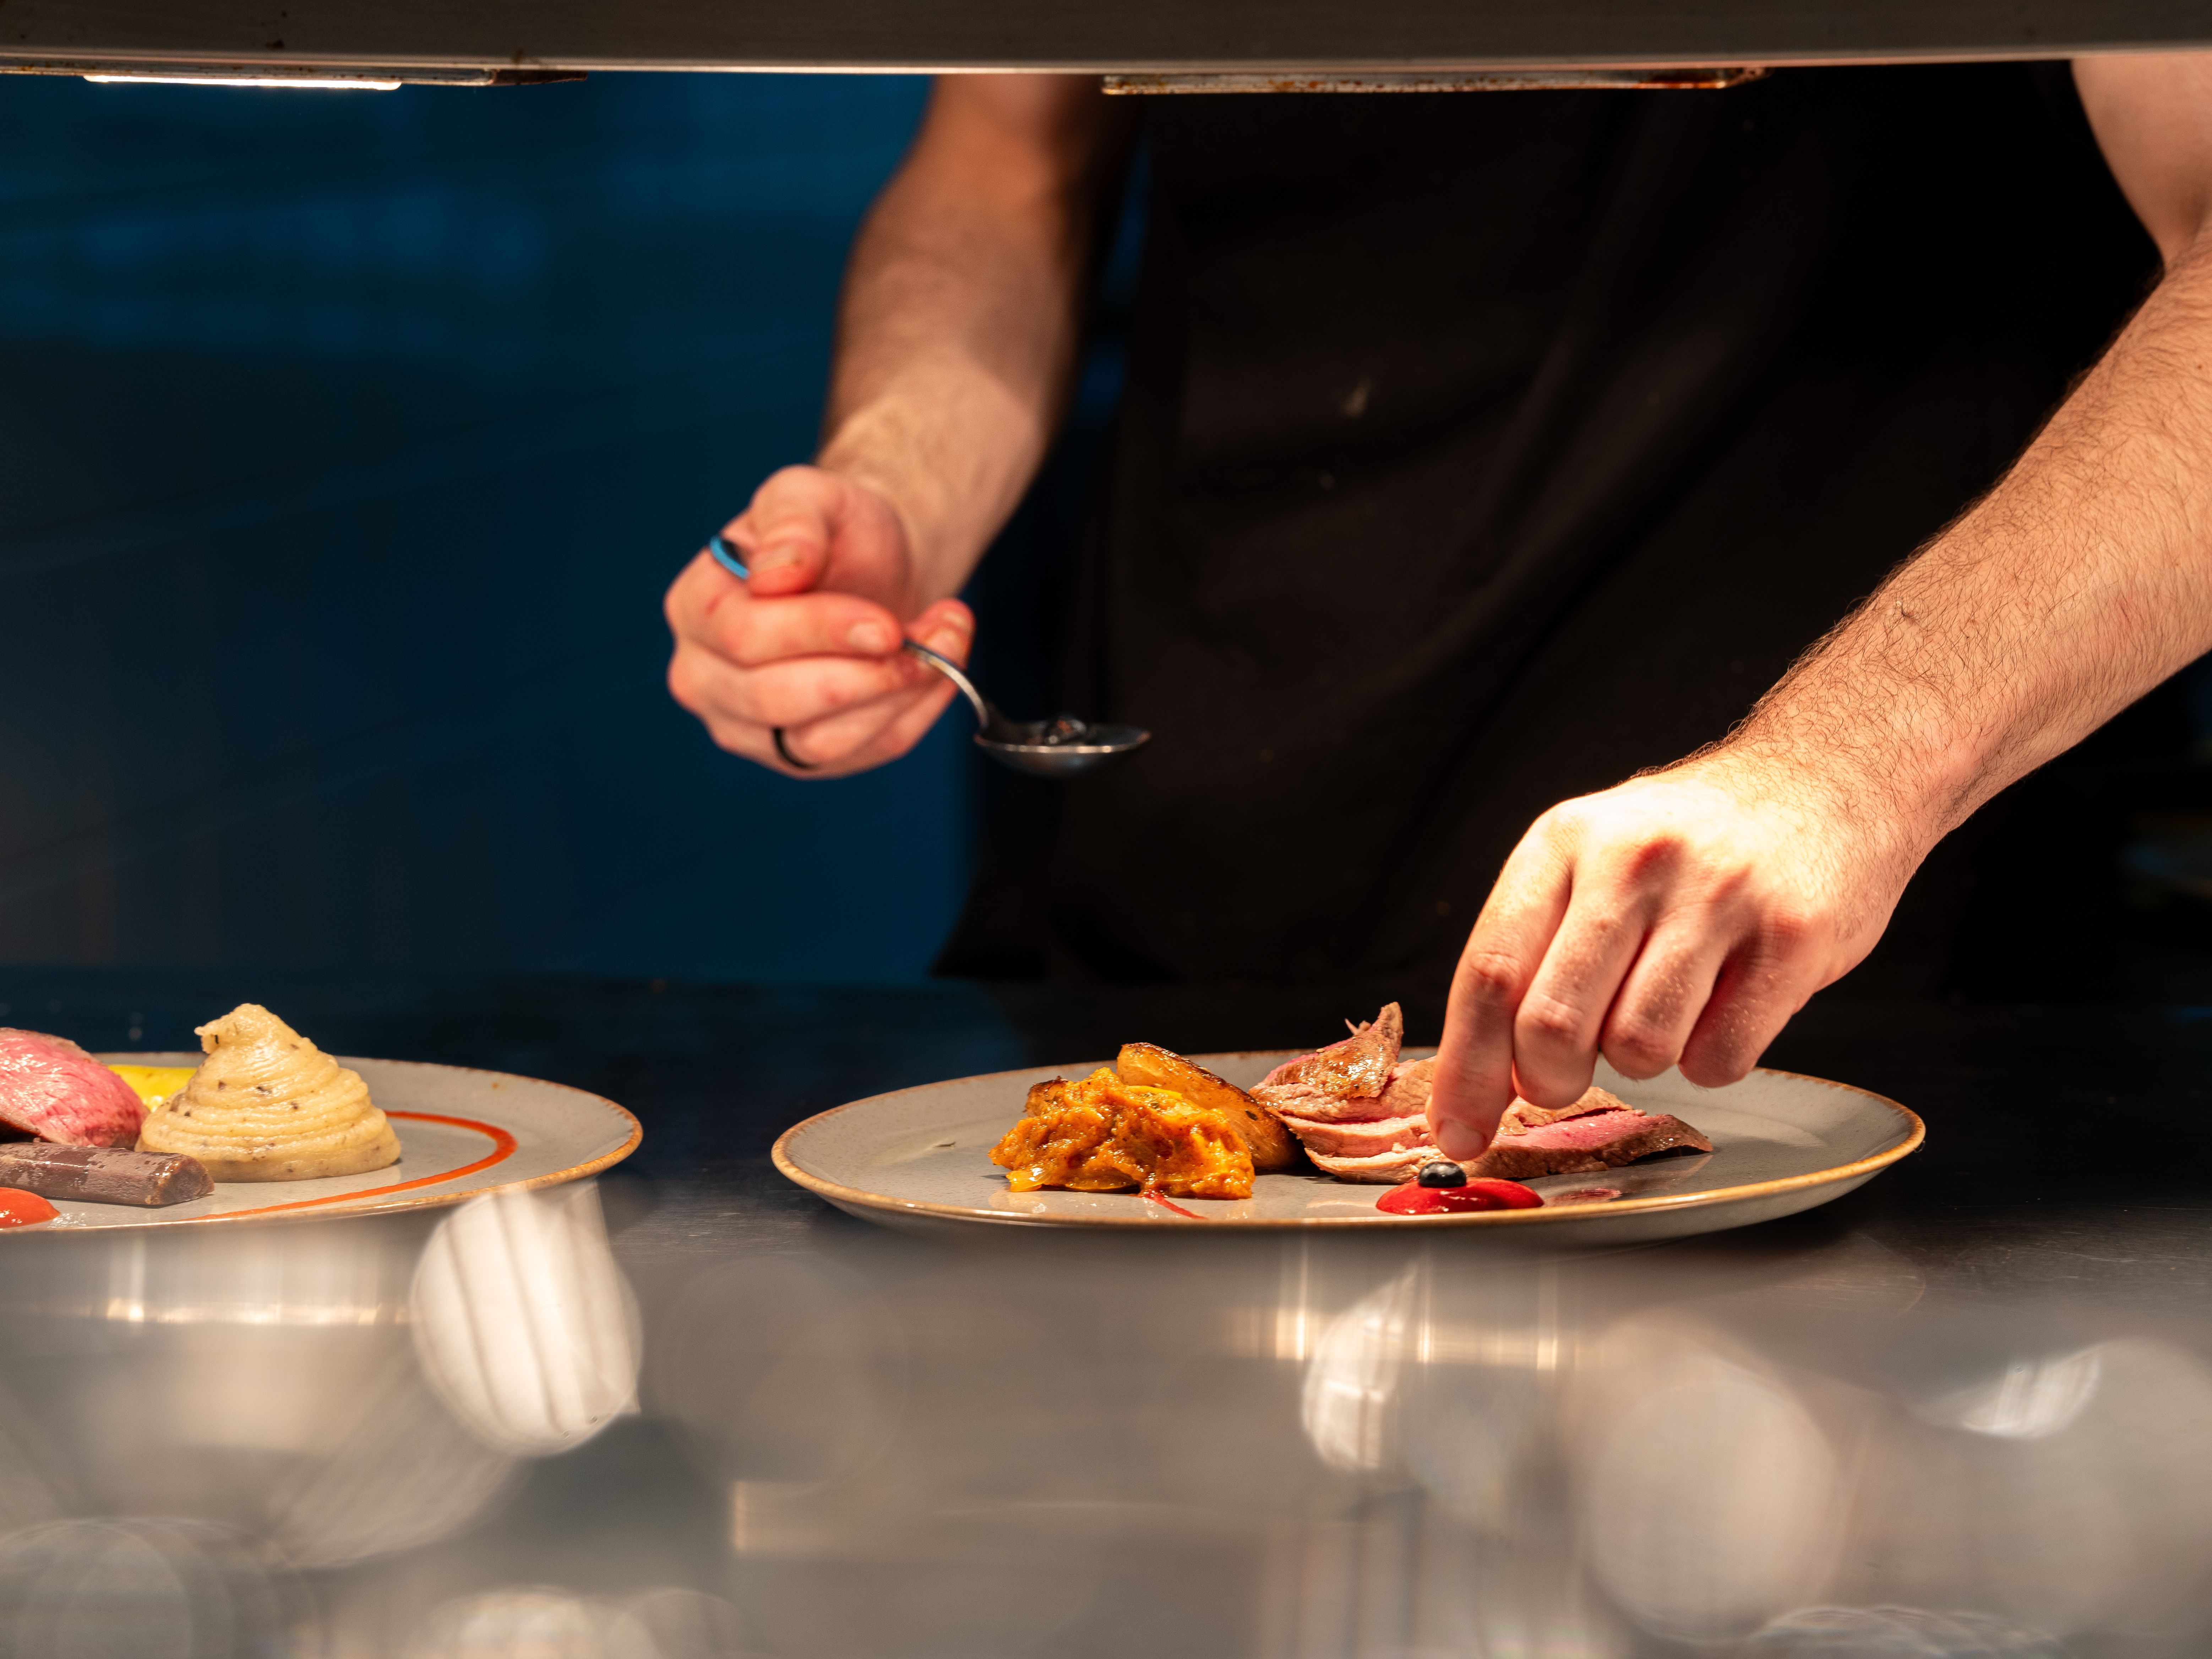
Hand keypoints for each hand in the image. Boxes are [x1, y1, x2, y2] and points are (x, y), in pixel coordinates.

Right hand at [665, 465, 972, 775]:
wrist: (869, 568)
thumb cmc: (833, 532)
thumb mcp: (813, 494)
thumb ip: (793, 520)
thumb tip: (776, 574)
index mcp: (694, 608)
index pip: (745, 638)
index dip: (821, 633)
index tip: (887, 625)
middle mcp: (704, 679)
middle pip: (776, 700)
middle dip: (869, 673)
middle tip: (941, 634)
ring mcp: (748, 729)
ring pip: (821, 743)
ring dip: (899, 696)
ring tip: (949, 643)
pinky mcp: (798, 759)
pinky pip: (860, 755)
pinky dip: (911, 716)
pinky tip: (941, 674)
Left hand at [1425, 753, 1913, 1159]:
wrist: (1823, 780)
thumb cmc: (1687, 843)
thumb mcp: (1587, 862)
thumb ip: (1528, 954)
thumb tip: (1474, 1079)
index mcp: (1562, 843)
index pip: (1489, 974)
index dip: (1467, 1071)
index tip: (1458, 1133)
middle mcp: (1631, 860)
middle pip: (1551, 1025)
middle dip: (1550, 1079)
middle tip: (1568, 1072)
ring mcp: (1716, 896)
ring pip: (1637, 1050)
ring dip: (1641, 1059)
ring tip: (1664, 1004)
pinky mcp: (1789, 938)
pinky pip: (1718, 1058)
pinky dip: (1710, 1058)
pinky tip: (1723, 1002)